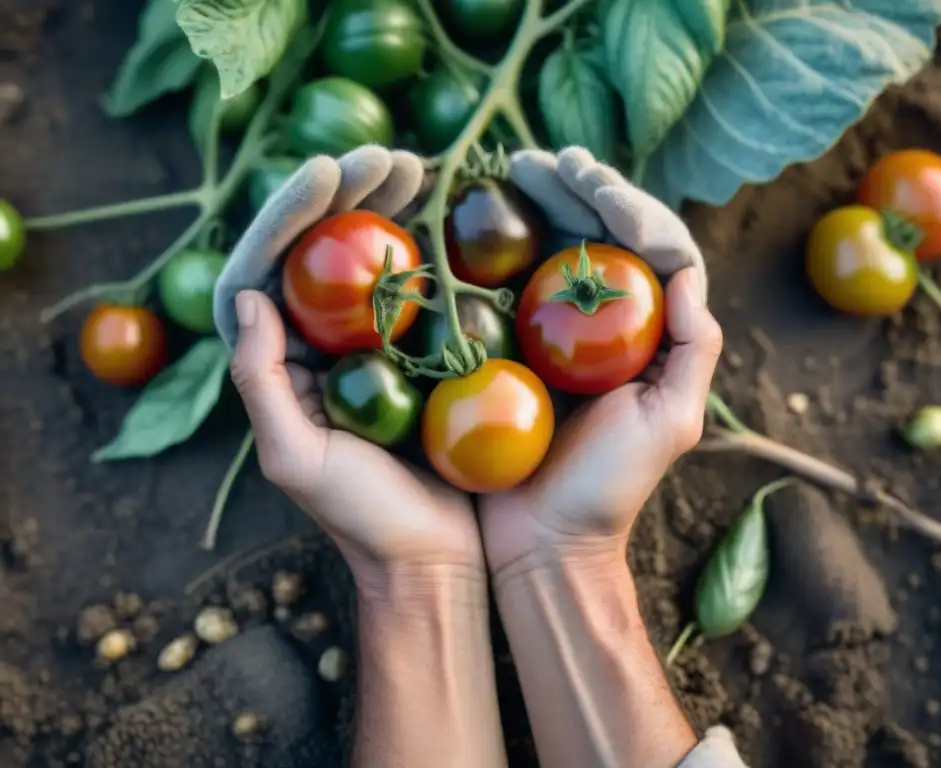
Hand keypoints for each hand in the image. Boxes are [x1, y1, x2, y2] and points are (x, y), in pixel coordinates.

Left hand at [216, 148, 483, 581]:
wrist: (434, 555)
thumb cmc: (363, 517)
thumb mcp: (297, 459)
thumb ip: (261, 383)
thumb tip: (249, 294)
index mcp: (280, 363)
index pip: (264, 269)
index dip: (288, 214)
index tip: (328, 173)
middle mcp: (320, 346)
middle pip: (318, 252)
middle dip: (345, 195)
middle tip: (387, 157)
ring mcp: (373, 348)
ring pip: (369, 260)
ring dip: (389, 208)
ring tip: (419, 168)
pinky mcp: (422, 355)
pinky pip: (421, 290)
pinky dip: (434, 248)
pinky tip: (455, 216)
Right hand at [480, 148, 721, 576]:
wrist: (542, 540)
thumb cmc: (609, 489)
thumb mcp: (670, 422)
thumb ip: (692, 349)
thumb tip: (685, 273)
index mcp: (648, 333)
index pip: (650, 248)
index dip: (627, 206)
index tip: (594, 186)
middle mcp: (605, 325)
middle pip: (597, 238)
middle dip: (575, 190)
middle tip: (541, 160)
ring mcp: (554, 335)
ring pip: (551, 251)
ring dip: (537, 205)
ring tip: (513, 170)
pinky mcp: (508, 350)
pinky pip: (503, 287)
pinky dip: (494, 249)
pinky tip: (476, 220)